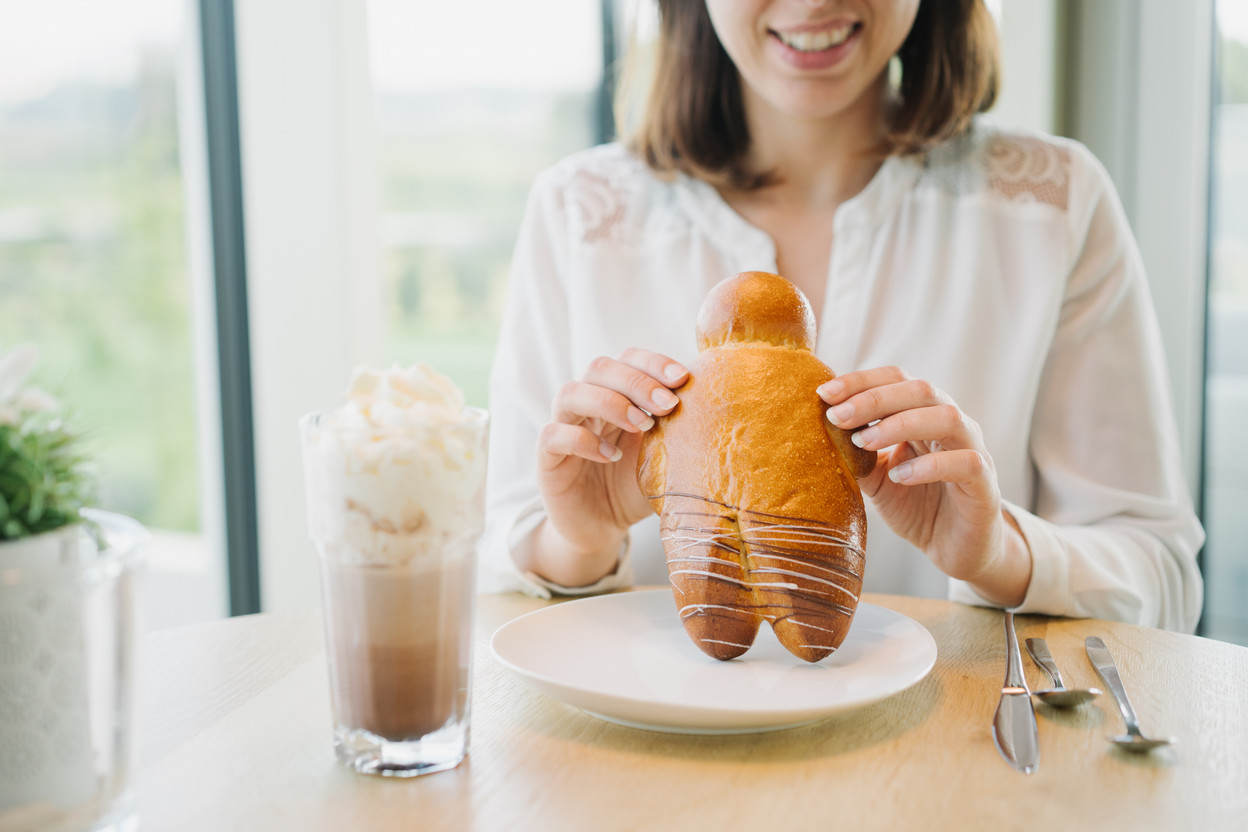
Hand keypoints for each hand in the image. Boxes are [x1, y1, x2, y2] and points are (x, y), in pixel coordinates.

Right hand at [526, 349, 688, 586]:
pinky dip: (582, 440)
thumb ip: (678, 429)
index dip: (652, 363)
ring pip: (570, 392)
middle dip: (636, 381)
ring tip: (641, 425)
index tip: (682, 378)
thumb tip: (716, 404)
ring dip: (609, 402)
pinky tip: (609, 455)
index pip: (628, 358)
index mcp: (616, 394)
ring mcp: (563, 427)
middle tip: (667, 404)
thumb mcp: (663, 456)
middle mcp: (586, 404)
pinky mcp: (547, 458)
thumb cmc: (635, 487)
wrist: (603, 528)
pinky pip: (552, 434)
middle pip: (599, 367)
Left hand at [817, 366, 1031, 606]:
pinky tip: (900, 476)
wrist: (954, 548)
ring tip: (863, 442)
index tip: (824, 393)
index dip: (861, 382)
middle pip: (920, 390)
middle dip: (874, 399)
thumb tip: (822, 430)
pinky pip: (965, 462)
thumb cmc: (917, 507)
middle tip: (838, 416)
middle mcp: (952, 424)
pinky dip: (930, 466)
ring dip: (899, 425)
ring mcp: (973, 449)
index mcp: (924, 415)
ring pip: (946, 417)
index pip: (896, 381)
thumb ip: (856, 455)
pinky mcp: (985, 483)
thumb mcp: (877, 479)